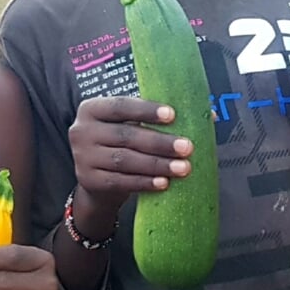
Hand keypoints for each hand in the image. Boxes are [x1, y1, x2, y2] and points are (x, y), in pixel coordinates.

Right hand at [68, 96, 193, 227]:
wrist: (97, 179)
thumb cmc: (122, 144)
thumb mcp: (132, 125)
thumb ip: (161, 117)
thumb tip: (208, 113)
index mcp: (92, 109)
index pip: (121, 106)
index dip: (146, 110)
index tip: (173, 115)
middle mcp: (81, 130)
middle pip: (126, 135)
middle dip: (159, 142)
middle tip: (188, 147)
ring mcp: (82, 157)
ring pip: (125, 160)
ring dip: (156, 164)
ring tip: (183, 168)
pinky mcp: (89, 181)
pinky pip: (120, 181)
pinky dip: (144, 182)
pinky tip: (164, 183)